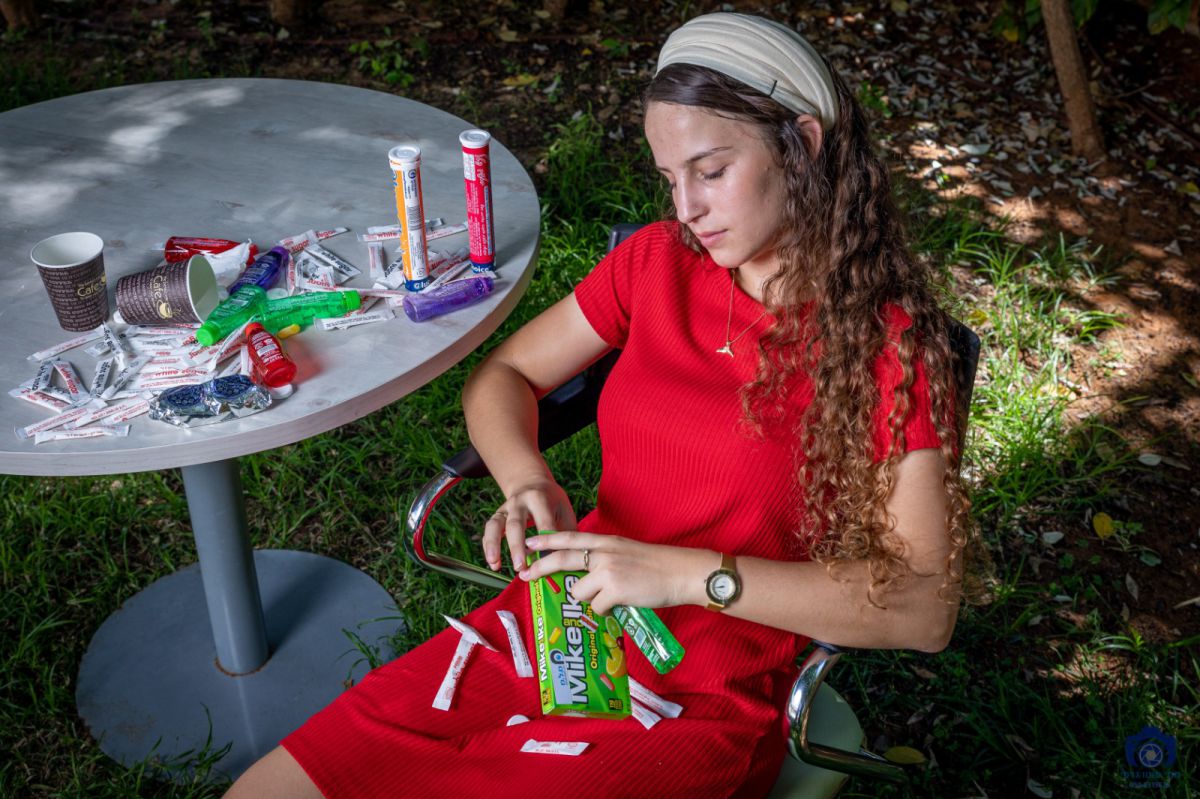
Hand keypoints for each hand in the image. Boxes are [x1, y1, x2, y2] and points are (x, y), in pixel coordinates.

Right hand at [482, 478, 576, 571]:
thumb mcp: (564, 510)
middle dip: (516, 547)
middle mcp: (519, 502)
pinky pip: (489, 530)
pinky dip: (488, 546)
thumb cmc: (553, 503)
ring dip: (494, 545)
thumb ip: (565, 533)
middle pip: (515, 524)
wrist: (532, 484)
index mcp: (540, 499)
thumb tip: (567, 560)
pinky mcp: (497, 514)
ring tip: (496, 564)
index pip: (543, 522)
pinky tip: (493, 563)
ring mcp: (506, 508)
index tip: (548, 563)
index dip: (546, 543)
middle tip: (520, 567)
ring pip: (496, 525)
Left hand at [518, 530, 713, 614]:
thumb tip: (588, 576)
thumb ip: (606, 559)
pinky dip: (606, 611)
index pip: (571, 537)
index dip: (548, 539)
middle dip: (541, 567)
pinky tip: (621, 605)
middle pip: (563, 559)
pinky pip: (597, 608)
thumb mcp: (627, 553)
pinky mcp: (614, 590)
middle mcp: (604, 553)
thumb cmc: (659, 566)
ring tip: (612, 599)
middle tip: (525, 575)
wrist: (681, 572)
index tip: (530, 541)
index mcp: (608, 542)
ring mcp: (608, 571)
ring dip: (591, 600)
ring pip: (579, 592)